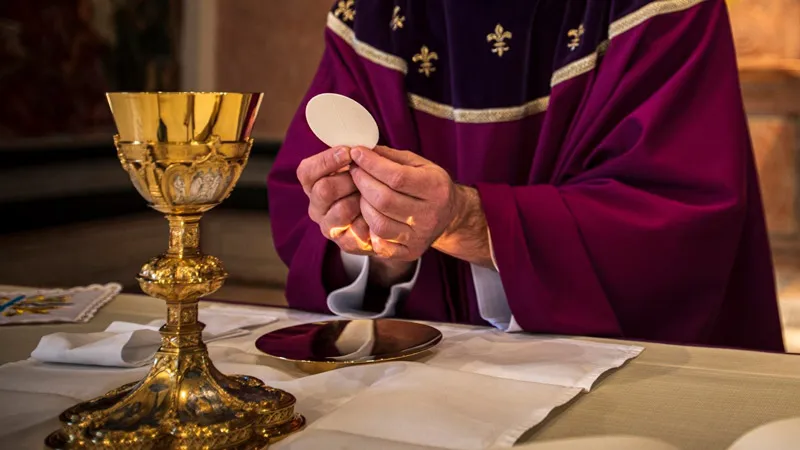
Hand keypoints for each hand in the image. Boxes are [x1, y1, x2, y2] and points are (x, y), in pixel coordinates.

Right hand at [296, 146, 373, 254]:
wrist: (391, 216)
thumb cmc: (373, 183)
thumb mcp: (364, 165)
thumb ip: (356, 155)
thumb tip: (360, 147)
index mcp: (314, 184)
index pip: (306, 171)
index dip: (325, 160)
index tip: (348, 152)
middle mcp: (316, 206)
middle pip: (322, 189)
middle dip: (348, 179)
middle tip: (365, 176)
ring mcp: (329, 226)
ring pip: (339, 211)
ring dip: (360, 199)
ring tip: (373, 195)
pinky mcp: (345, 243)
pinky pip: (356, 231)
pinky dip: (370, 219)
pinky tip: (378, 213)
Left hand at [349, 146, 458, 260]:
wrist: (450, 215)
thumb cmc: (430, 184)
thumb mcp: (419, 164)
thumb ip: (392, 157)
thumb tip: (364, 151)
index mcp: (436, 188)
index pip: (397, 177)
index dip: (372, 164)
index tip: (357, 153)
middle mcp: (430, 215)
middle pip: (385, 200)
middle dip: (363, 182)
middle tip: (354, 170)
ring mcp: (420, 237)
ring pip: (379, 223)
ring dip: (362, 204)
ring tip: (361, 192)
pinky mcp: (410, 252)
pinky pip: (381, 243)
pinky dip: (369, 228)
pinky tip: (368, 214)